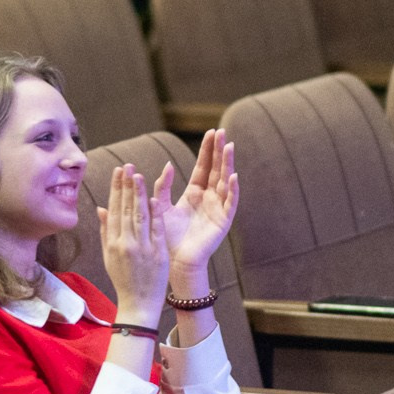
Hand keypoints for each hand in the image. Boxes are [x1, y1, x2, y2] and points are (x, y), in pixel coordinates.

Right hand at [96, 163, 168, 322]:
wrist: (138, 304)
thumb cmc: (123, 280)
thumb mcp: (109, 256)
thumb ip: (106, 231)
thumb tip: (101, 208)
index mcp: (113, 243)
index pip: (114, 210)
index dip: (116, 190)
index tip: (118, 172)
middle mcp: (125, 243)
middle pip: (125, 210)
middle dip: (126, 186)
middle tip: (128, 166)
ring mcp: (142, 248)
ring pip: (139, 216)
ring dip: (139, 195)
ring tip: (138, 176)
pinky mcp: (157, 254)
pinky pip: (156, 230)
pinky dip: (154, 214)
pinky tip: (154, 198)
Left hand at [153, 129, 238, 279]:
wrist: (174, 262)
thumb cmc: (167, 237)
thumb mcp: (161, 207)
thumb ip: (162, 187)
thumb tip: (167, 165)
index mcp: (194, 194)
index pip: (203, 167)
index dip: (208, 150)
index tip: (212, 132)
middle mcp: (209, 199)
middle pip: (216, 170)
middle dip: (219, 151)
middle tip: (223, 131)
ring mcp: (218, 209)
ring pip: (225, 182)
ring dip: (228, 164)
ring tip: (230, 146)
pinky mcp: (223, 221)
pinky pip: (230, 203)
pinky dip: (232, 190)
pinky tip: (233, 176)